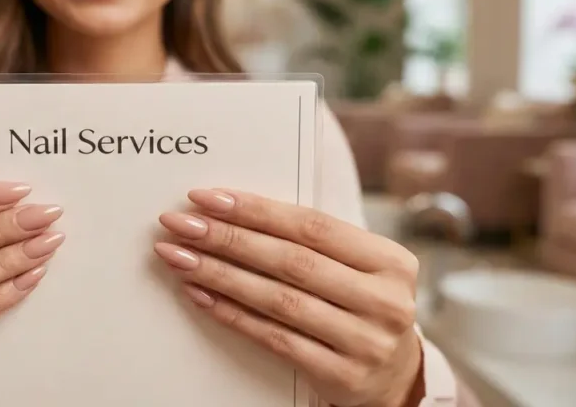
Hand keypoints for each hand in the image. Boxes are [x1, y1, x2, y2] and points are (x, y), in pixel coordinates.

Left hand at [154, 189, 422, 406]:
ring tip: (180, 258)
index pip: (311, 225)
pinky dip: (231, 314)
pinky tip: (201, 295)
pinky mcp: (340, 376)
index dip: (255, 210)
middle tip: (182, 225)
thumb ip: (312, 242)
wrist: (395, 376)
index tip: (208, 198)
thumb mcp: (358, 268)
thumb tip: (232, 212)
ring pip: (277, 300)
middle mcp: (383, 301)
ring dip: (219, 275)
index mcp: (389, 261)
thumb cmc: (362, 306)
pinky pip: (274, 338)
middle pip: (290, 261)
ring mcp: (365, 342)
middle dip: (227, 238)